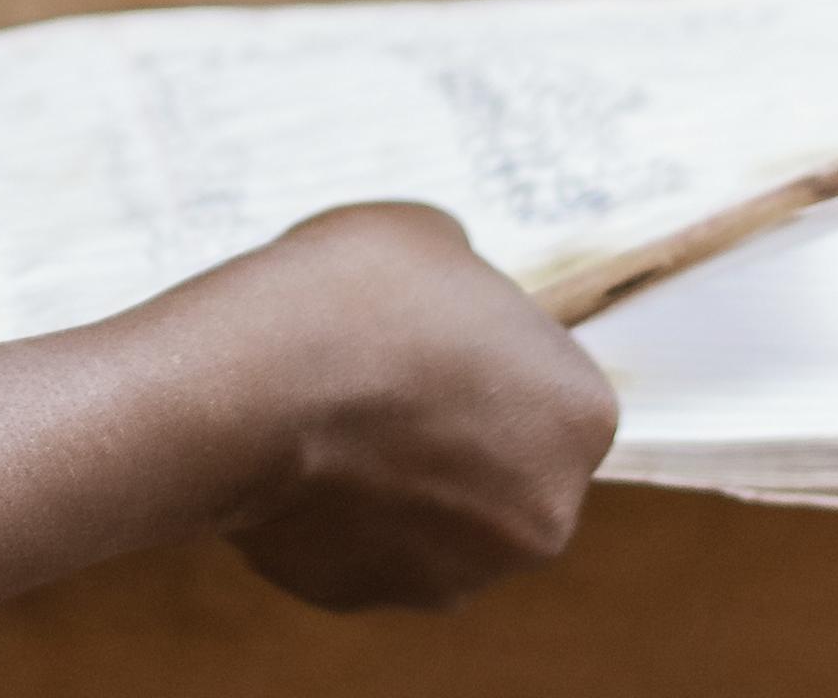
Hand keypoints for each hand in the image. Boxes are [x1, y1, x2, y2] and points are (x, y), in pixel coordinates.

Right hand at [201, 204, 619, 612]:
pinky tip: (293, 458)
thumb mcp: (434, 238)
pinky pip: (356, 550)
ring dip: (397, 484)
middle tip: (386, 382)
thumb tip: (446, 309)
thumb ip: (465, 291)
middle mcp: (541, 518)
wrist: (257, 380)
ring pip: (432, 524)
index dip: (492, 363)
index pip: (554, 396)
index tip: (436, 340)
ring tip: (329, 417)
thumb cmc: (359, 292)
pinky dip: (331, 516)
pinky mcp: (365, 598)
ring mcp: (453, 574)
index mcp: (580, 421)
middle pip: (504, 474)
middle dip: (455, 440)